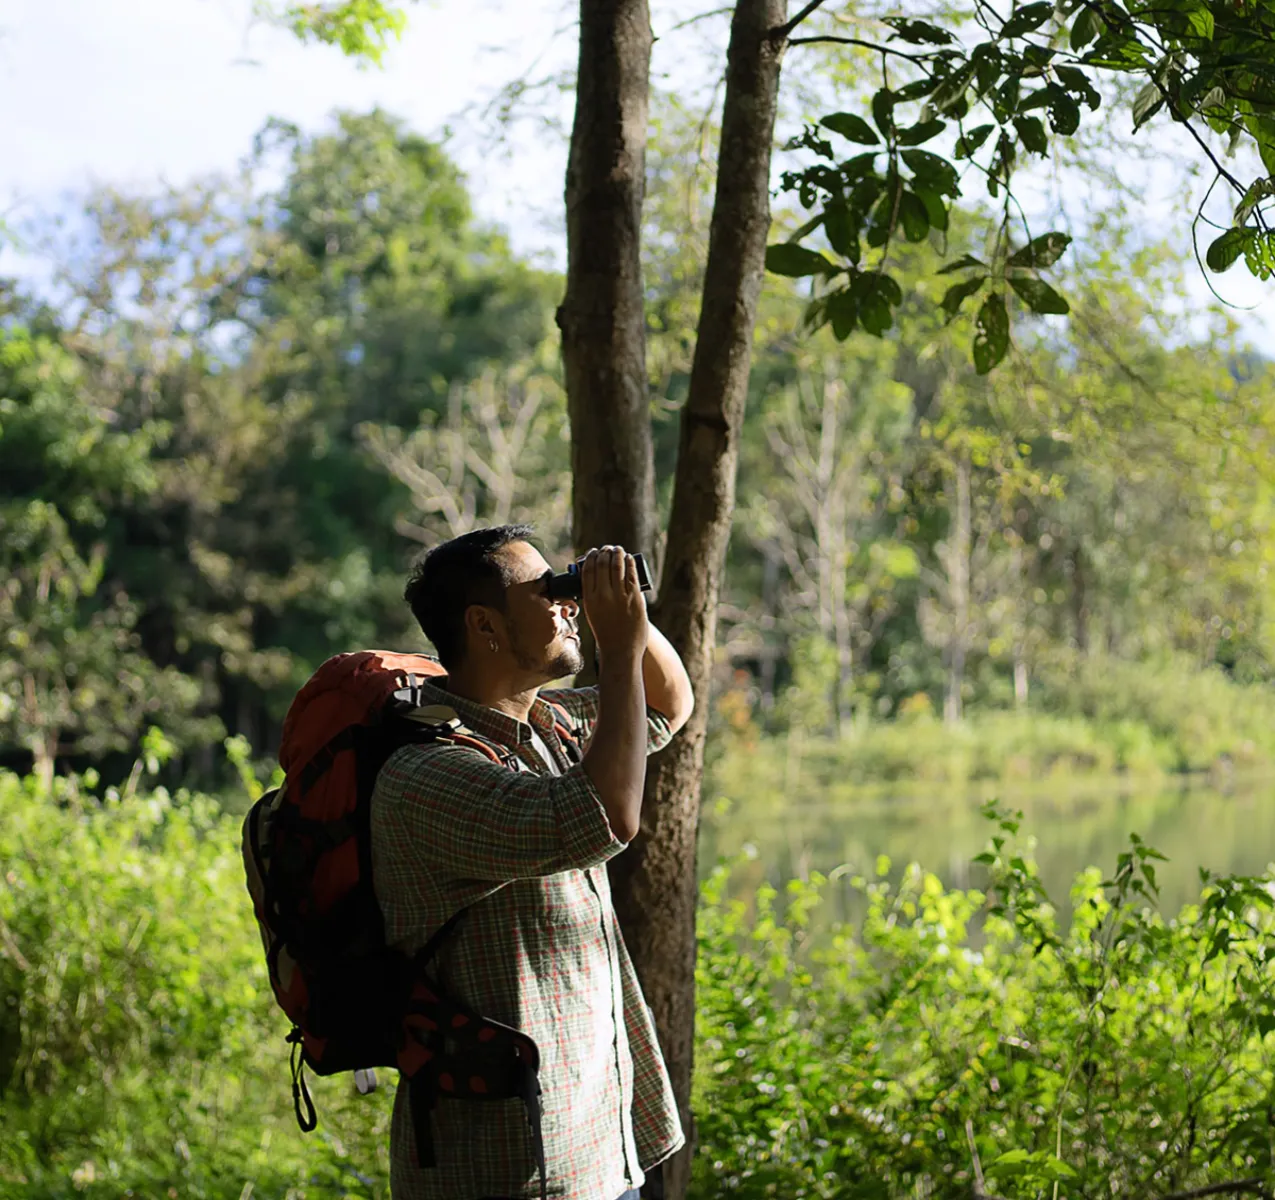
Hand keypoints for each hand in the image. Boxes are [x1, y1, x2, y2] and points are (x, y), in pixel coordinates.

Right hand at [580, 546, 647, 663]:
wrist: (621, 651)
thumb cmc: (607, 633)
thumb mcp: (592, 613)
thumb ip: (594, 597)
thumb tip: (598, 579)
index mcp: (589, 599)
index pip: (587, 569)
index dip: (591, 556)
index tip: (594, 552)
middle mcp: (603, 596)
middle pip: (602, 564)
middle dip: (605, 552)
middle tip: (608, 549)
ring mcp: (619, 596)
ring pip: (617, 566)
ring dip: (618, 553)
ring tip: (618, 550)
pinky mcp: (635, 598)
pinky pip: (632, 575)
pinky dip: (630, 563)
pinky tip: (629, 558)